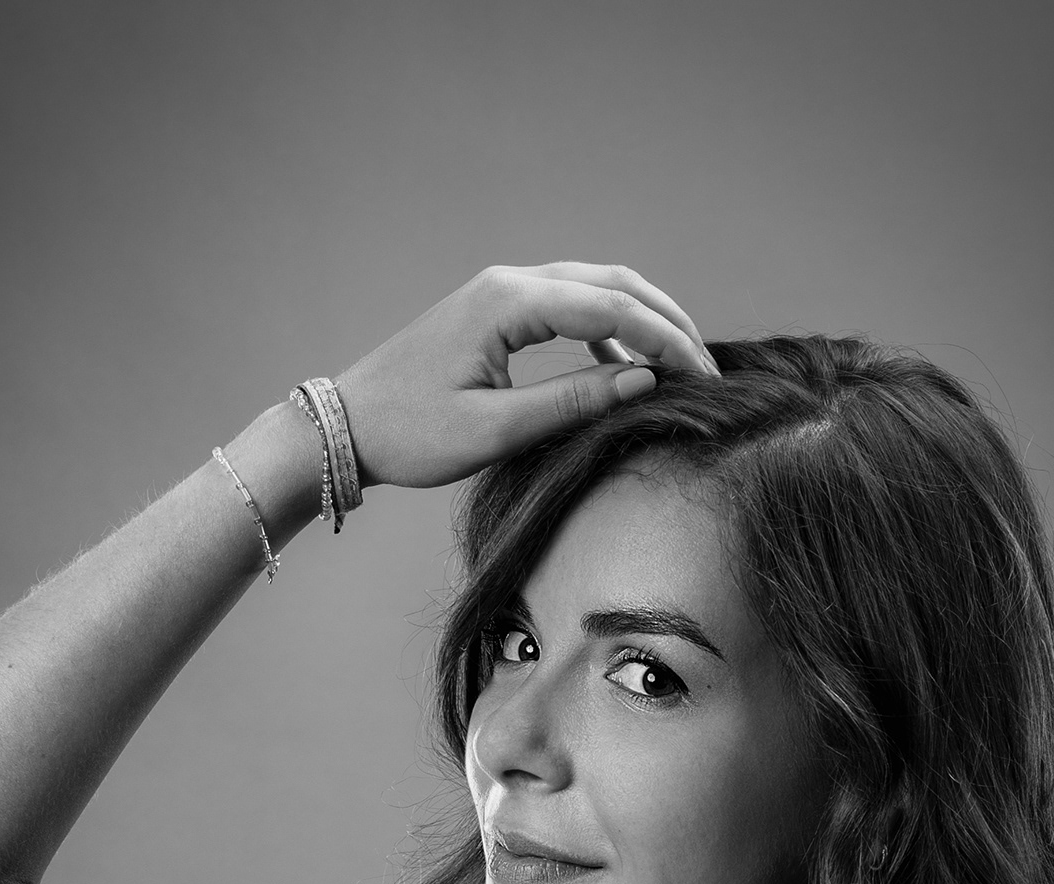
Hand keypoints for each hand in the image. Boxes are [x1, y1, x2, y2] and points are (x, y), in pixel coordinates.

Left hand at [335, 261, 717, 489]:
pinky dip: (606, 326)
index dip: (666, 342)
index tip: (704, 378)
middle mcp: (510, 281)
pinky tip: (624, 364)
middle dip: (666, 320)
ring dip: (641, 318)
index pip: (613, 308)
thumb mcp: (496, 431)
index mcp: (510, 303)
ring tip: (678, 362)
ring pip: (594, 286)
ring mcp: (502, 290)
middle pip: (613, 282)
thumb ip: (572, 402)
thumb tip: (641, 380)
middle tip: (706, 366)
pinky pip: (568, 304)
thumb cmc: (411, 433)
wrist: (347, 424)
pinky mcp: (496, 309)